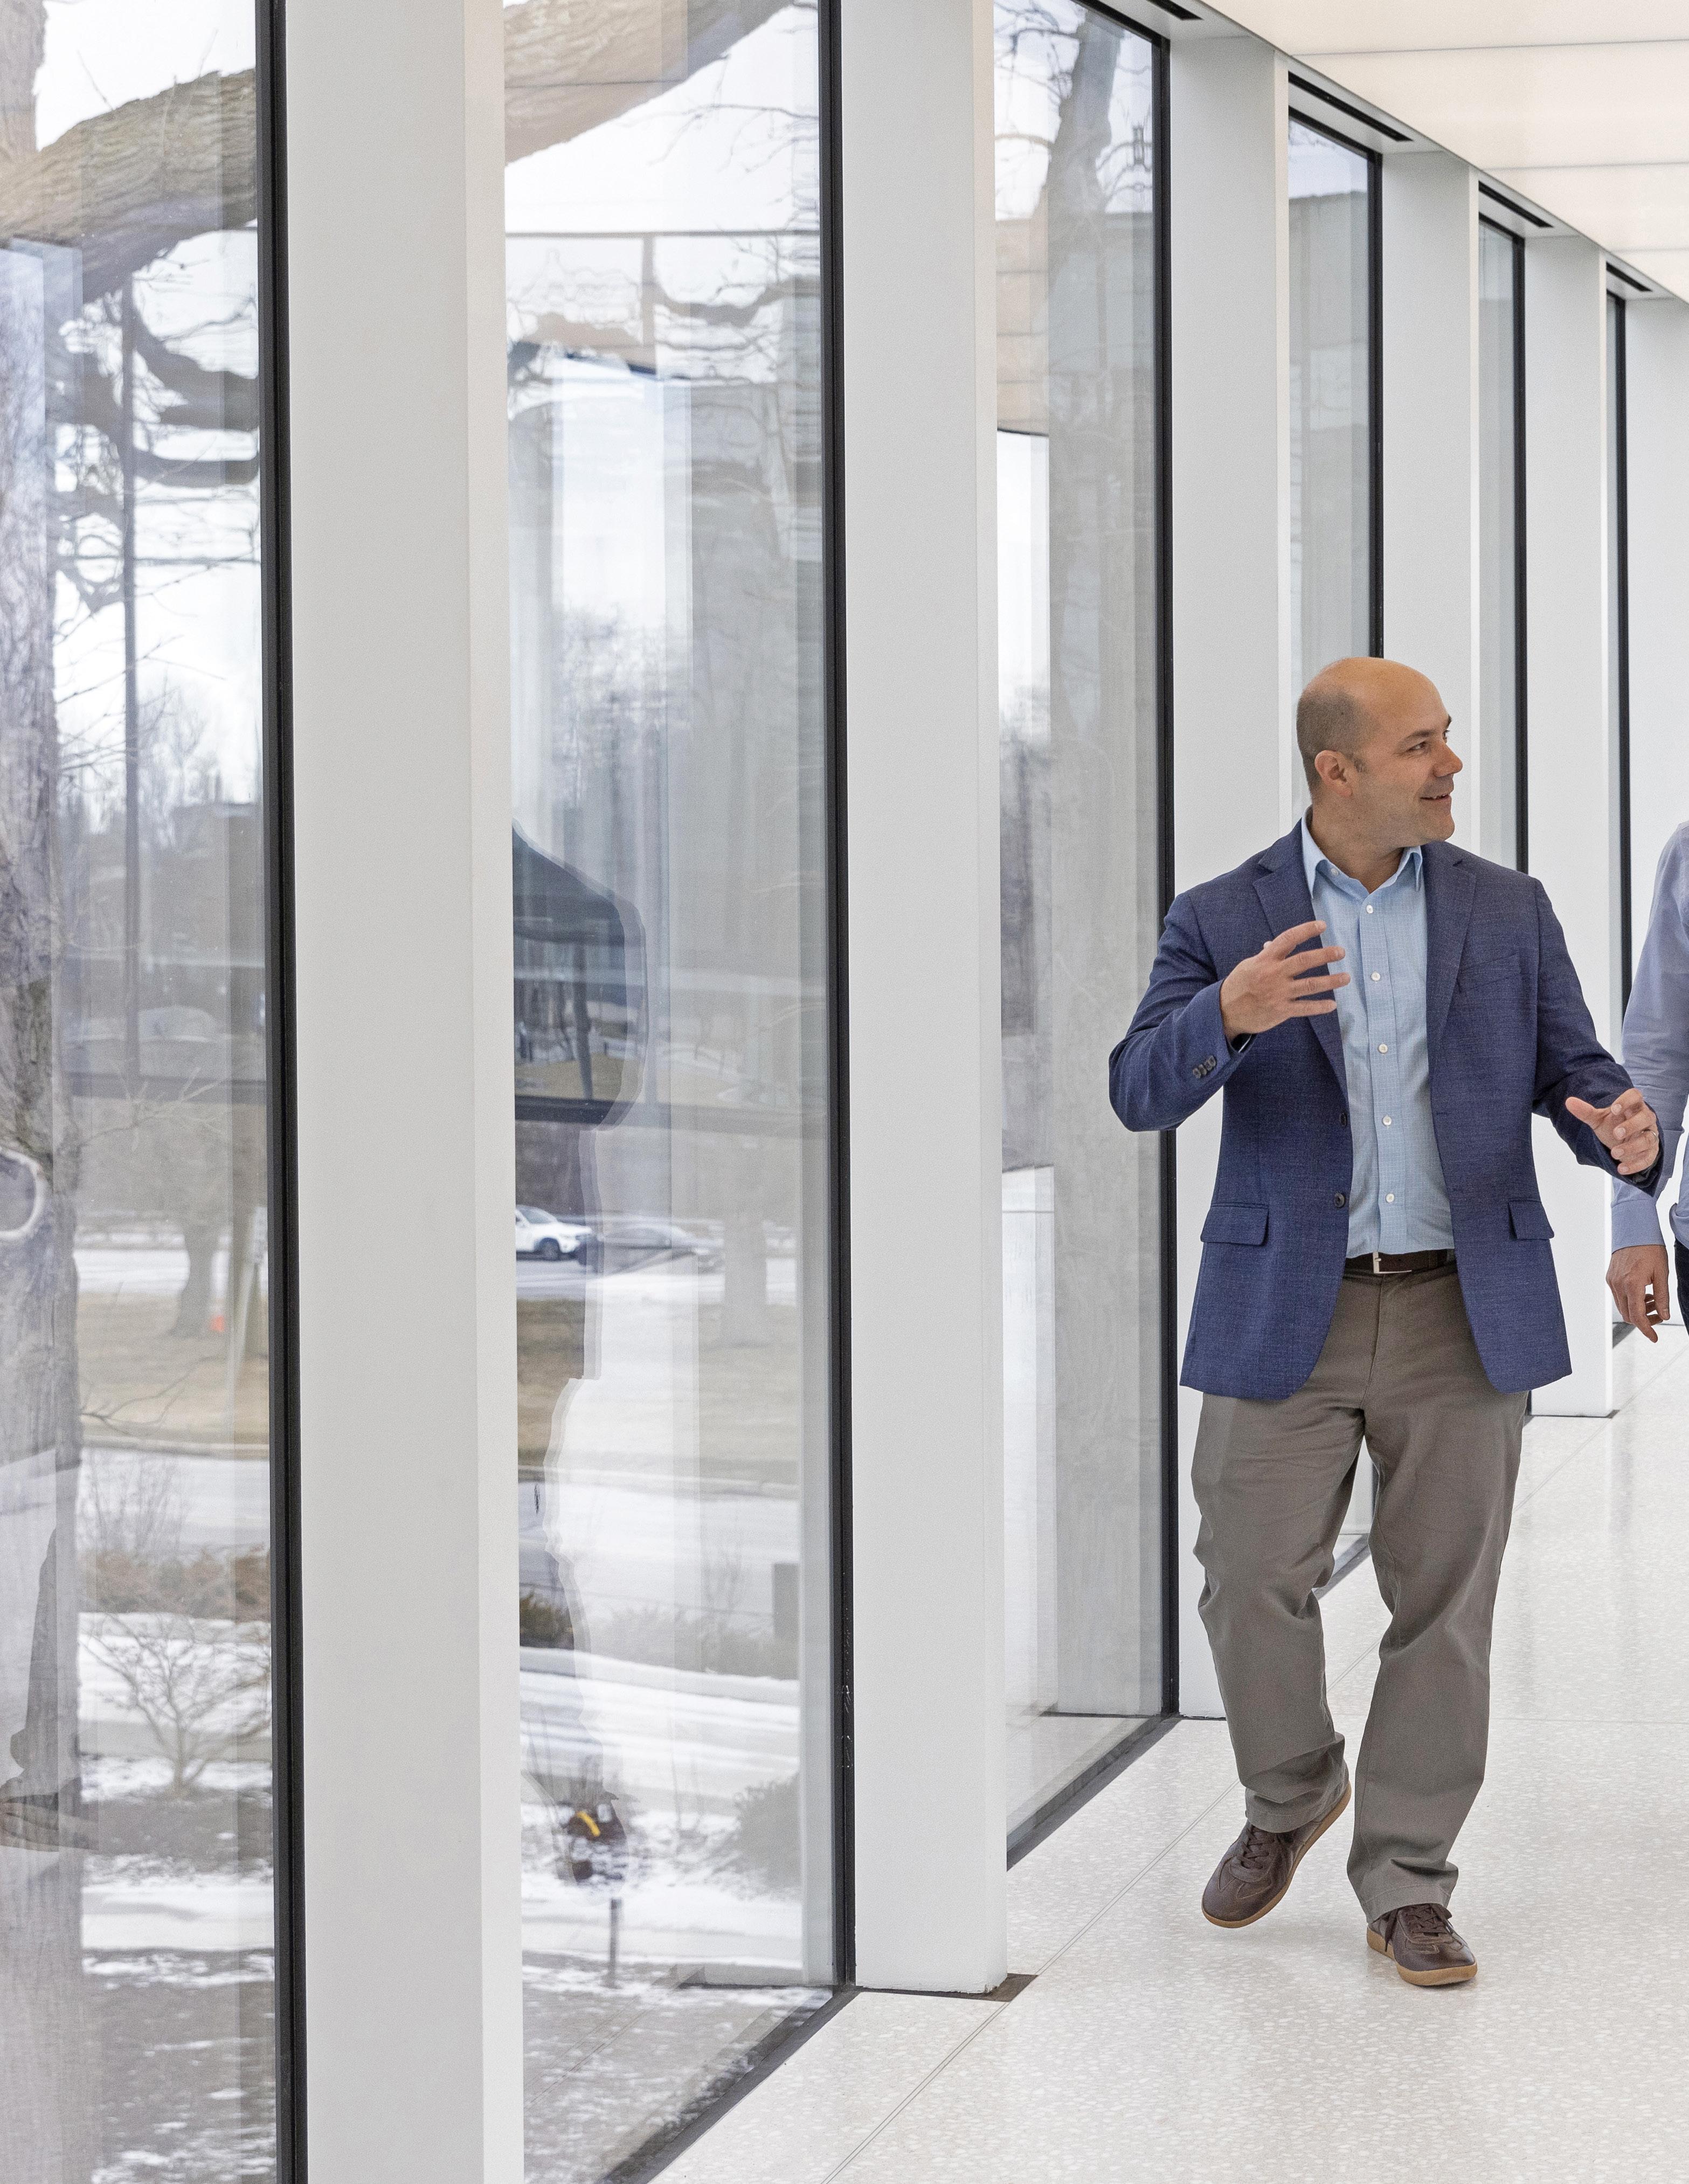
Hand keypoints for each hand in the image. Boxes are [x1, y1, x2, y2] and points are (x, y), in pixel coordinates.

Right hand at [1219, 920, 1348, 1039]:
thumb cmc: (1238, 986)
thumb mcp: (1249, 965)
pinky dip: (1320, 1006)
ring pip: (1310, 984)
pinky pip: (1305, 1008)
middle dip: (1325, 955)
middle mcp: (1274, 974)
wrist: (1225, 1012)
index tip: (1322, 925)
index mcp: (1265, 959)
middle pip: (1304, 961)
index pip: (1288, 939)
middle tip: (1341, 952)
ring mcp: (1279, 993)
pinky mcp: (1281, 1010)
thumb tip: (1274, 944)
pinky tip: (1333, 1004)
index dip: (1306, 930)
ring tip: (1346, 977)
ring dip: (1331, 981)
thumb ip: (1265, 956)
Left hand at [1565, 1088, 1659, 1177]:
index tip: (1614, 1109)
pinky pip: (1648, 1158)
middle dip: (1632, 1126)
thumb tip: (1569, 1102)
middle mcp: (1645, 1119)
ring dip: (1632, 1147)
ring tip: (1615, 1153)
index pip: (1635, 1096)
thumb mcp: (1598, 1120)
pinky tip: (1622, 1169)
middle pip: (1646, 1117)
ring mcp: (1650, 1135)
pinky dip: (1635, 1165)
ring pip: (1648, 1139)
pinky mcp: (1651, 1152)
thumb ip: (1586, 1111)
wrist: (1623, 1143)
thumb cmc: (1614, 1126)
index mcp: (1633, 1106)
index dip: (1627, 1100)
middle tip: (1616, 1134)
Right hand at [1606, 1243, 1671, 1342]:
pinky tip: (1643, 1292)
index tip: (1654, 1337)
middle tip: (1659, 1313)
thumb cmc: (1649, 1248)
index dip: (1646, 1329)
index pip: (1637, 1316)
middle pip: (1628, 1315)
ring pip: (1623, 1307)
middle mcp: (1618, 1285)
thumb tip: (1664, 1316)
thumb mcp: (1662, 1273)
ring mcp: (1612, 1281)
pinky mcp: (1610, 1277)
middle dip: (1644, 1319)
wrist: (1634, 1230)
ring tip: (1653, 1300)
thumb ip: (1663, 1296)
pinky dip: (1631, 1301)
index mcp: (1632, 1284)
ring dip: (1638, 1310)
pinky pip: (1619, 1297)